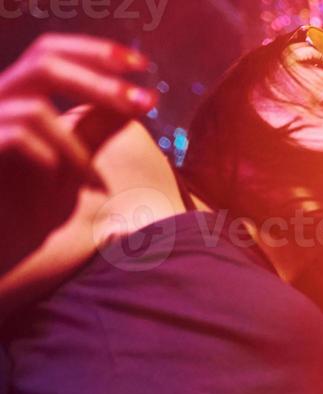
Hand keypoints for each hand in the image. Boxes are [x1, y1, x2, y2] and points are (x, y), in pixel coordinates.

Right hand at [0, 34, 154, 272]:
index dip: (94, 51)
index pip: (50, 52)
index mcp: (16, 95)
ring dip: (77, 144)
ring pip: (32, 107)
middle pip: (42, 62)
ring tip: (97, 184)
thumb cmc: (27, 207)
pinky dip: (53, 159)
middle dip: (98, 80)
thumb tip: (138, 99)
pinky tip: (70, 184)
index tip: (141, 64)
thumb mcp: (73, 163)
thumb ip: (98, 129)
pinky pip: (15, 137)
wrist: (1, 246)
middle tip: (143, 100)